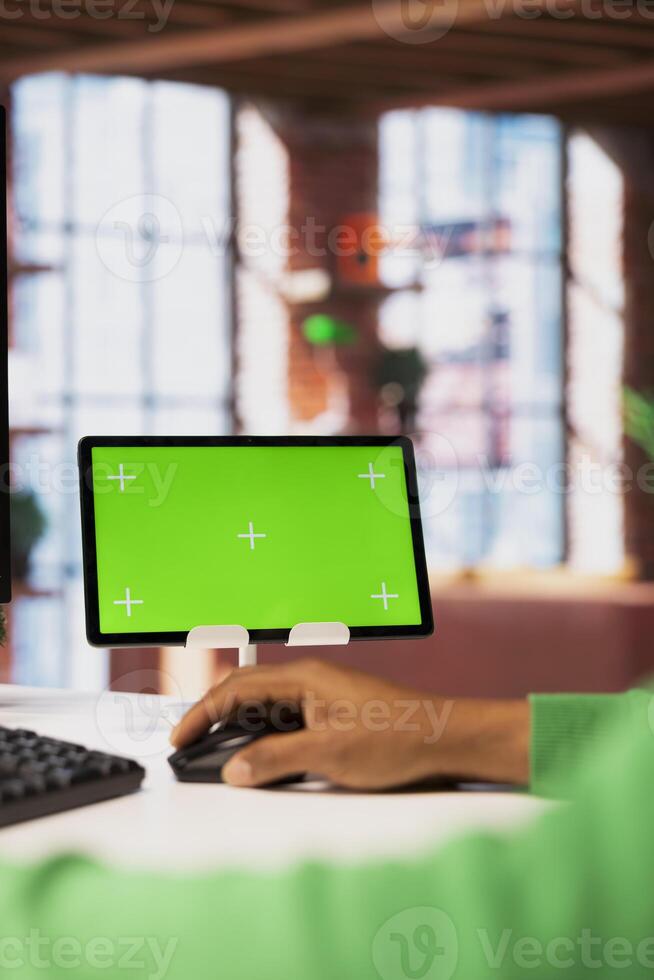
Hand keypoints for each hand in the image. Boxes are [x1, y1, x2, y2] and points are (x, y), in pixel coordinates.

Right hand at [171, 660, 529, 790]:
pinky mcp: (333, 711)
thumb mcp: (329, 754)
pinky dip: (264, 734)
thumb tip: (235, 768)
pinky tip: (260, 755)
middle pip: (246, 690)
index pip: (237, 689)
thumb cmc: (397, 737)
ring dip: (238, 725)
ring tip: (215, 751)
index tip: (179, 737)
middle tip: (188, 743)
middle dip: (213, 714)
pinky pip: (286, 717)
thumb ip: (276, 759)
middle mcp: (309, 679)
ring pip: (266, 705)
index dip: (202, 713)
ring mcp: (321, 694)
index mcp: (304, 677)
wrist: (445, 737)